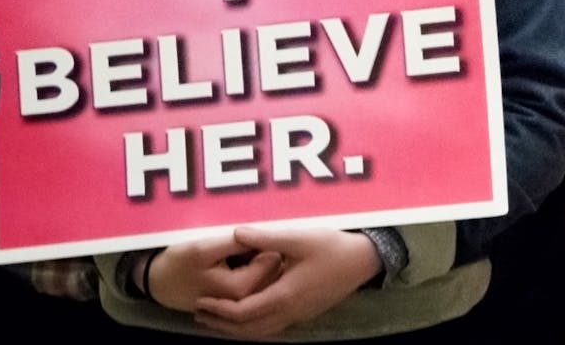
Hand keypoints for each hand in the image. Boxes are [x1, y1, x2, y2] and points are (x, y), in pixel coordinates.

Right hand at [144, 236, 282, 312]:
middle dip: (264, 252)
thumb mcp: (204, 247)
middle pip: (274, 268)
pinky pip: (258, 278)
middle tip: (242, 243)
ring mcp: (243, 302)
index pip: (274, 258)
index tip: (250, 236)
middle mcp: (246, 300)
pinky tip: (236, 261)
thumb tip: (266, 238)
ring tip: (237, 252)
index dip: (266, 242)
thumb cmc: (178, 264)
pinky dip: (252, 267)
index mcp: (241, 289)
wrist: (159, 283)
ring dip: (259, 259)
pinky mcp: (239, 299)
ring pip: (267, 273)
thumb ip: (237, 244)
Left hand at [194, 227, 380, 338]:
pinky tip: (248, 315)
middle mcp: (290, 311)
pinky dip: (253, 326)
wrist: (364, 260)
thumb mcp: (298, 238)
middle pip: (249, 329)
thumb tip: (236, 233)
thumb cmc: (332, 247)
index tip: (200, 302)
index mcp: (285, 295)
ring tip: (218, 320)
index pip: (243, 312)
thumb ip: (266, 238)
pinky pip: (272, 326)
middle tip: (200, 315)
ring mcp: (299, 314)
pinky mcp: (306, 312)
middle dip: (222, 324)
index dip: (219, 310)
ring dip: (236, 328)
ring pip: (261, 331)